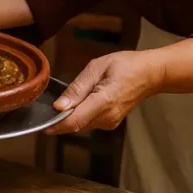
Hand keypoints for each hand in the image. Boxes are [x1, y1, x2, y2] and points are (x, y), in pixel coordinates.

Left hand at [44, 50, 164, 134]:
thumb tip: (59, 106)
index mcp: (103, 101)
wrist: (150, 74)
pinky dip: (80, 116)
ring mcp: (111, 122)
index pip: (75, 121)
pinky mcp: (112, 123)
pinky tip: (79, 103)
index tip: (42, 126)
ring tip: (64, 102)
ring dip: (70, 118)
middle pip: (76, 125)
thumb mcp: (96, 68)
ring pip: (82, 125)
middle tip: (46, 110)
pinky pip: (90, 122)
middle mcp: (108, 117)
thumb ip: (77, 88)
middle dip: (60, 121)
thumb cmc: (125, 65)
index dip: (56, 125)